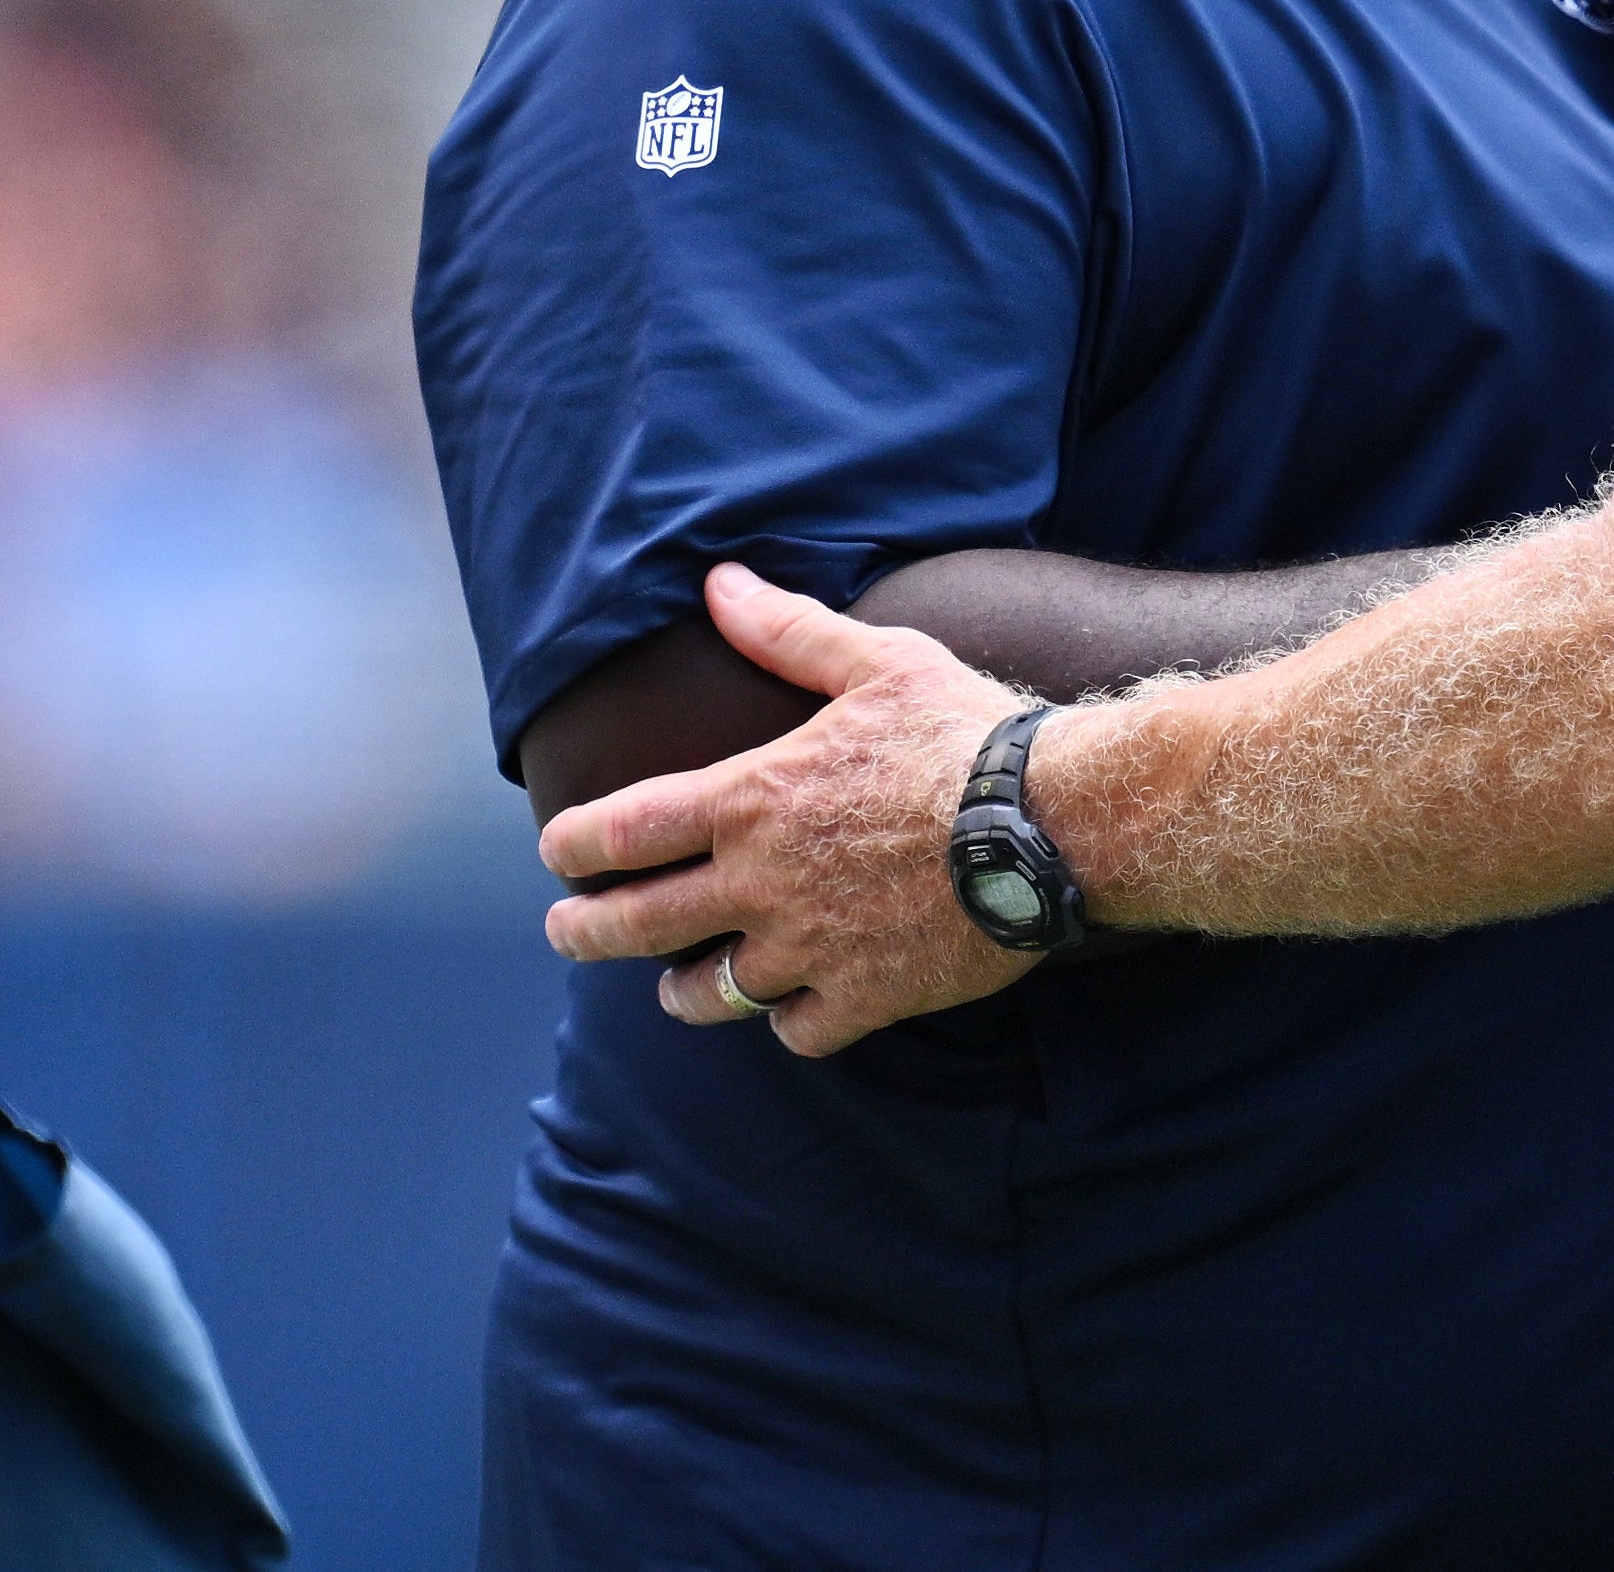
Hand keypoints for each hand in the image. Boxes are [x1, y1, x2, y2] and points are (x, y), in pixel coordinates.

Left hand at [536, 564, 1038, 1055]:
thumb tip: (719, 583)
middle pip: (634, 925)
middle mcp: (762, 883)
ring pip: (708, 993)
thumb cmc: (965, 731)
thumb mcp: (879, 662)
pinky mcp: (866, 994)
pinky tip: (793, 1008)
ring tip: (678, 986)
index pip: (620, 831)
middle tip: (570, 931)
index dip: (573, 842)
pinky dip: (788, 1020)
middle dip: (586, 931)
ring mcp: (810, 947)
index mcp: (752, 800)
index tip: (559, 849)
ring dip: (681, 990)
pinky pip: (798, 1030)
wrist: (1055, 819)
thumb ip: (789, 631)